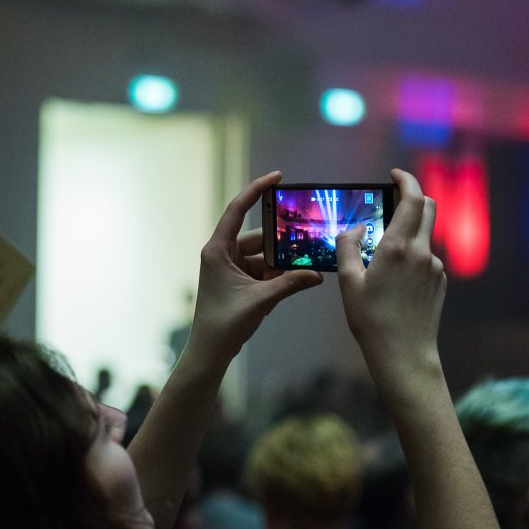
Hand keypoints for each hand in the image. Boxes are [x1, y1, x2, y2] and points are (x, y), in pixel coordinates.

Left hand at [189, 171, 322, 359]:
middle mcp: (222, 253)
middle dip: (281, 239)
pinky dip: (277, 274)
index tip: (277, 177)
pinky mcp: (238, 280)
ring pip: (264, 255)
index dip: (257, 190)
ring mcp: (230, 267)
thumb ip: (290, 284)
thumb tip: (318, 274)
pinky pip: (263, 269)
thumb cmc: (224, 324)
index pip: (237, 210)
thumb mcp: (261, 301)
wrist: (211, 351)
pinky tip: (295, 279)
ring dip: (282, 261)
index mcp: (218, 250)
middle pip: (258, 236)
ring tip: (306, 261)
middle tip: (307, 233)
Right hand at [336, 168, 445, 383]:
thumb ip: (348, 246)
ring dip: (408, 233)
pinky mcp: (440, 282)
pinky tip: (395, 281)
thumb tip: (356, 228)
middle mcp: (422, 252)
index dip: (406, 180)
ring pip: (425, 235)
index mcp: (399, 247)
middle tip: (393, 200)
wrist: (404, 355)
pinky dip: (412, 256)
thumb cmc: (372, 320)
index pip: (412, 198)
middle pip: (428, 208)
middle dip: (413, 197)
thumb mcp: (349, 282)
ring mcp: (435, 267)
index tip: (395, 175)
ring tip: (382, 260)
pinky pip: (426, 258)